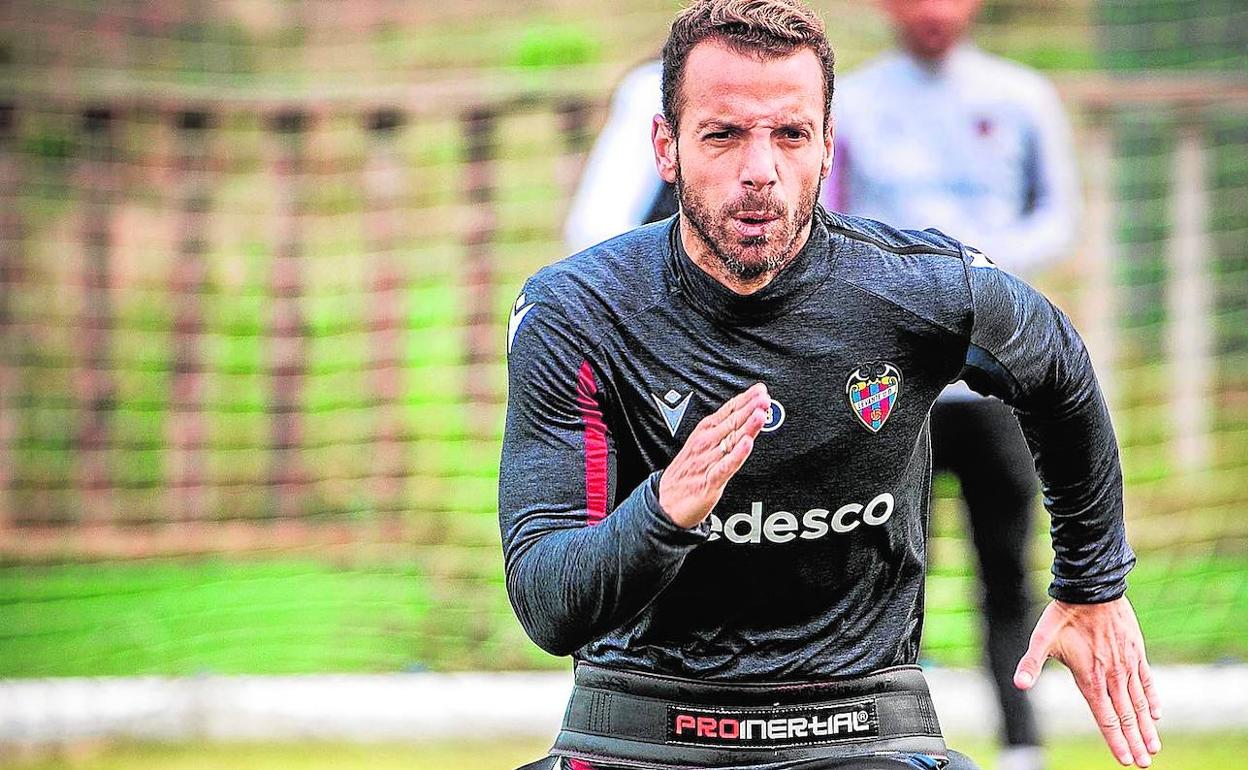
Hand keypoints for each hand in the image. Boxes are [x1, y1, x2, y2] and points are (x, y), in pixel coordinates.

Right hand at [658, 383, 769, 528]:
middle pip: (731, 422)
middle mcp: (706, 444)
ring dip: (747, 427)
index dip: (745, 400)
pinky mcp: (710, 481)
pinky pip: (726, 466)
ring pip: (731, 440)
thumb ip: (722, 432)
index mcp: (704, 433)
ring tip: (760, 414)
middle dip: (749, 409)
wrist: (664, 502)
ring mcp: (708, 461)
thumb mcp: (700, 446)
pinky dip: (736, 455)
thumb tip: (742, 417)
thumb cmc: (685, 474)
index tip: (759, 390)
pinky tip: (746, 444)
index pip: (727, 412)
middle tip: (764, 397)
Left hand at [1014, 597, 1161, 766]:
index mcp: (1089, 677)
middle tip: (1143, 764)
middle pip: (1126, 716)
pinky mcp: (1136, 652)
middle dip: (1134, 742)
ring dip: (1147, 727)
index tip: (1125, 760)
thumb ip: (1031, 664)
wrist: (1091, 588)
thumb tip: (1019, 684)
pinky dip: (1152, 699)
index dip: (1115, 740)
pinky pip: (1147, 681)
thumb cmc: (1063, 615)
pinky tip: (1157, 714)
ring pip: (1140, 703)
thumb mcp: (1041, 639)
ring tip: (1154, 748)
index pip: (1105, 717)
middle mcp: (1111, 675)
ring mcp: (1127, 665)